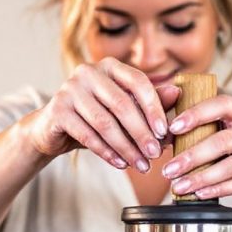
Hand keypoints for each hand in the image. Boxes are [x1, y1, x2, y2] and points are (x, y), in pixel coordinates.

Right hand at [26, 58, 179, 171]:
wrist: (53, 129)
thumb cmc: (95, 117)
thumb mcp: (124, 109)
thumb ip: (149, 101)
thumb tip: (178, 93)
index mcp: (109, 66)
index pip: (138, 82)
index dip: (154, 107)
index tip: (165, 132)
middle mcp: (88, 71)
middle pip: (122, 104)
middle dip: (141, 133)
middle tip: (155, 154)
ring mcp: (69, 89)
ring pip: (105, 123)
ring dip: (126, 147)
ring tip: (141, 165)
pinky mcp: (57, 110)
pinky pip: (87, 135)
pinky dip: (107, 152)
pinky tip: (120, 164)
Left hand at [162, 95, 231, 205]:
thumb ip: (204, 129)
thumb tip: (165, 136)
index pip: (221, 104)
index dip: (196, 115)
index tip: (173, 128)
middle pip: (223, 140)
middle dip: (192, 156)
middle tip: (169, 169)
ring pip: (231, 165)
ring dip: (202, 178)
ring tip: (181, 186)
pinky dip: (219, 189)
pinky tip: (202, 193)